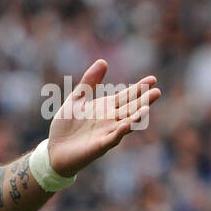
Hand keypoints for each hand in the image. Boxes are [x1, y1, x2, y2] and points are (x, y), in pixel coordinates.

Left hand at [46, 59, 160, 177]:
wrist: (54, 150)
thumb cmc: (66, 125)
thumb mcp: (77, 99)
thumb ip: (89, 82)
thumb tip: (103, 61)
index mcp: (107, 108)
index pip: (127, 96)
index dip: (139, 88)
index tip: (152, 79)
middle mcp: (111, 120)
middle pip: (131, 109)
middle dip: (143, 101)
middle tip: (157, 92)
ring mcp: (106, 134)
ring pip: (126, 125)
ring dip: (136, 118)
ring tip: (146, 109)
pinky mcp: (99, 146)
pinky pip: (111, 139)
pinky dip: (118, 133)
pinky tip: (125, 125)